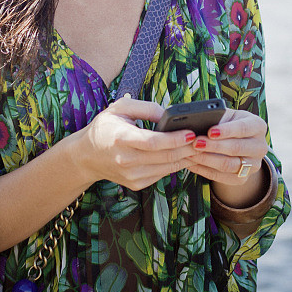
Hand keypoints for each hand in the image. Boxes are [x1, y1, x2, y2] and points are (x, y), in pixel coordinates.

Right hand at [77, 96, 198, 190]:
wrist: (86, 156)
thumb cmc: (105, 127)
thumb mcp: (120, 108)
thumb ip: (146, 107)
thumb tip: (170, 114)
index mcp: (120, 138)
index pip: (152, 142)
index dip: (174, 139)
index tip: (191, 132)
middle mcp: (126, 160)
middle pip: (164, 157)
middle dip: (188, 148)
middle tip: (204, 139)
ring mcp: (131, 175)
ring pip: (167, 168)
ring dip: (186, 158)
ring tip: (200, 146)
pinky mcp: (136, 184)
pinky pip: (162, 174)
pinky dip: (176, 165)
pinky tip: (185, 155)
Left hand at [187, 107, 268, 186]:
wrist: (239, 143)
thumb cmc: (230, 124)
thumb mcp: (228, 116)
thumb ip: (218, 117)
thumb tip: (199, 120)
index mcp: (258, 126)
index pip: (243, 128)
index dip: (226, 130)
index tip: (210, 131)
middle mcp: (260, 147)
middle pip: (236, 148)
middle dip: (214, 146)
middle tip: (195, 143)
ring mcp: (253, 165)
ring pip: (228, 165)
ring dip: (207, 159)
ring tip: (190, 153)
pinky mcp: (243, 179)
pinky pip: (221, 177)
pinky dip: (204, 170)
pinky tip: (192, 163)